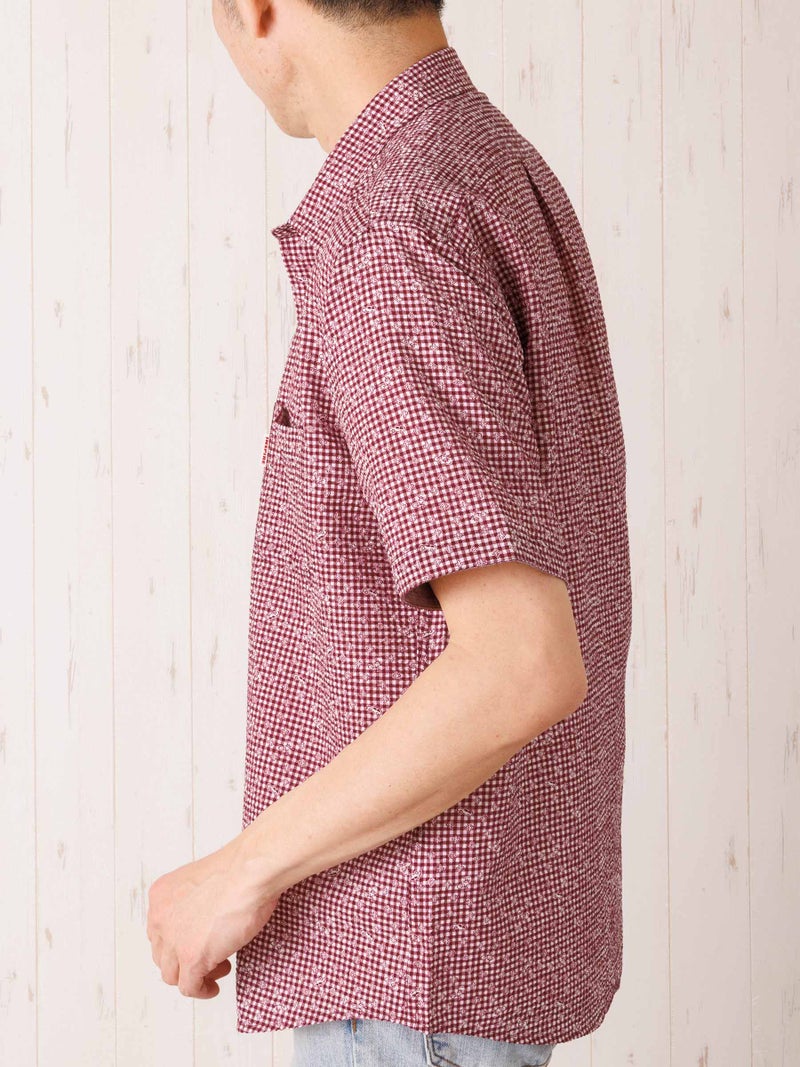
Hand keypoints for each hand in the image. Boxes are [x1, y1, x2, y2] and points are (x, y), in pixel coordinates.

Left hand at [147, 846, 279, 998]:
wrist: (249, 872)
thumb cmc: (239, 870)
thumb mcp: (203, 882)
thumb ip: (194, 902)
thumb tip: (204, 922)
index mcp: (161, 895)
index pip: (159, 931)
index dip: (179, 941)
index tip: (198, 942)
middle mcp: (160, 918)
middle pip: (162, 954)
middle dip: (184, 959)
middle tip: (210, 955)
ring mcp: (174, 940)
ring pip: (171, 974)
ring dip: (194, 975)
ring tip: (219, 967)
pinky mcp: (192, 959)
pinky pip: (188, 987)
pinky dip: (201, 991)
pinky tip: (213, 987)